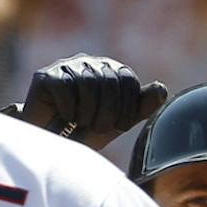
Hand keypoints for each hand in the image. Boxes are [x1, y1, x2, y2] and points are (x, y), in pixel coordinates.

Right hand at [6, 54, 167, 150]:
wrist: (52, 144)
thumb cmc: (87, 131)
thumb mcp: (119, 121)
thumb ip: (141, 106)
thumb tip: (162, 88)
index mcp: (111, 70)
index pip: (128, 80)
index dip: (126, 108)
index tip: (118, 126)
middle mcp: (89, 62)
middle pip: (108, 81)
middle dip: (107, 113)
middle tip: (96, 128)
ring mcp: (66, 66)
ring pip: (87, 84)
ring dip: (87, 113)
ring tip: (80, 123)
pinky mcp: (45, 75)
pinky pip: (64, 89)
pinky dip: (67, 109)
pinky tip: (62, 116)